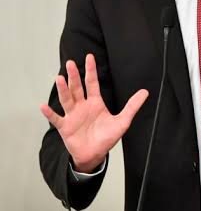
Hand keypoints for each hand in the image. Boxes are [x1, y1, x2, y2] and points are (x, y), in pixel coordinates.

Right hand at [40, 54, 147, 172]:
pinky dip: (49, 113)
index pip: (92, 83)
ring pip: (66, 99)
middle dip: (74, 75)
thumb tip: (145, 92)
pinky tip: (43, 106)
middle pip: (77, 88)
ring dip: (63, 89)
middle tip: (71, 63)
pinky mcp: (65, 127)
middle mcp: (82, 106)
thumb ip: (132, 106)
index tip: (89, 57)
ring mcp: (72, 116)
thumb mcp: (123, 121)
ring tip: (59, 78)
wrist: (95, 154)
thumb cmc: (107, 137)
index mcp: (95, 103)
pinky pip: (56, 119)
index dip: (91, 70)